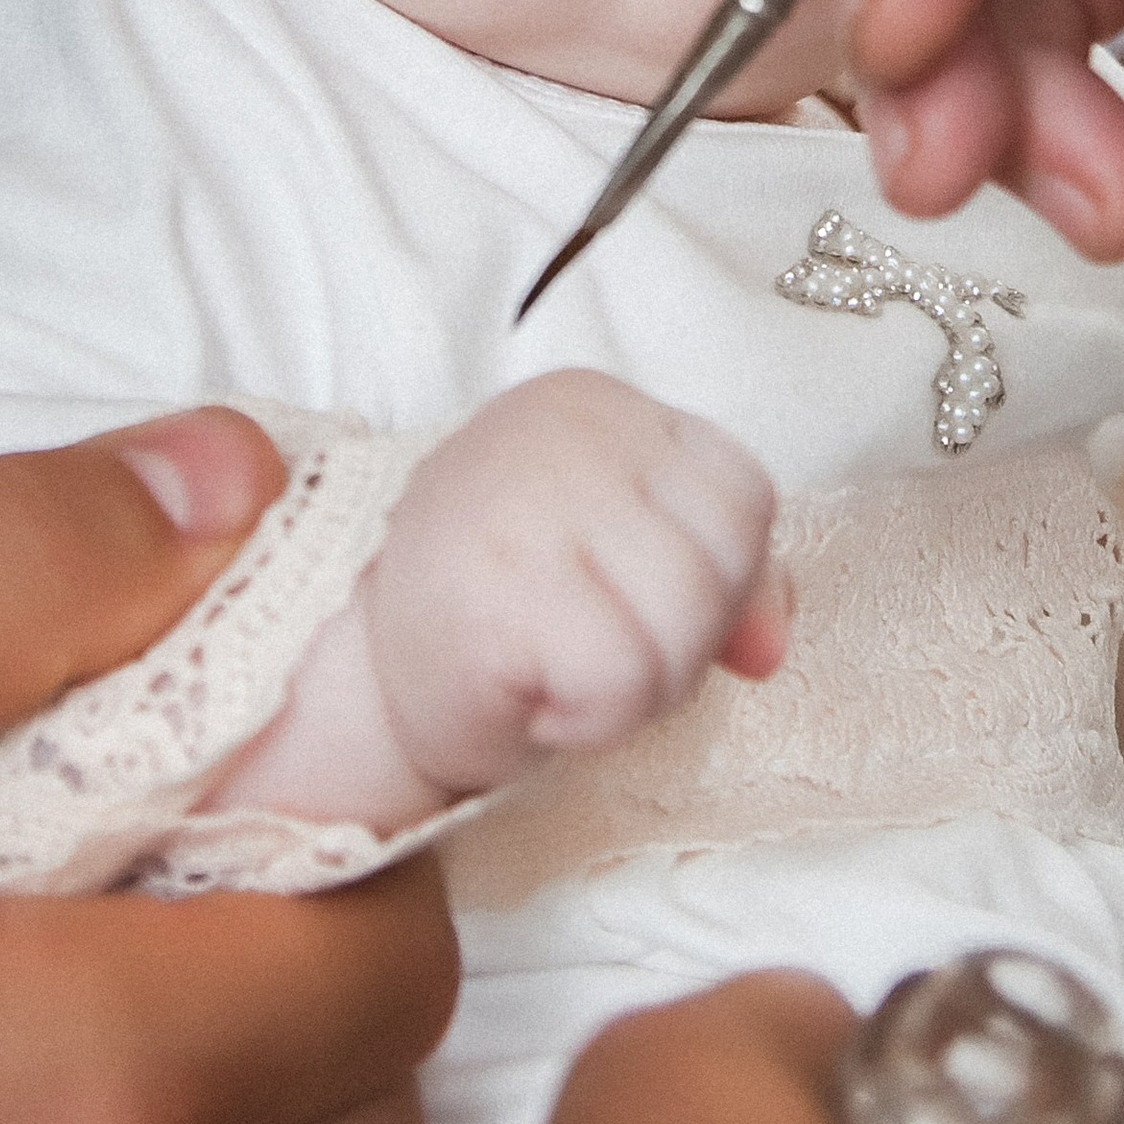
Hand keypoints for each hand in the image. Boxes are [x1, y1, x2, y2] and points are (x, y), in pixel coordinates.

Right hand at [0, 413, 456, 1123]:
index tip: (248, 767)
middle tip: (143, 867)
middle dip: (313, 967)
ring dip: (236, 1116)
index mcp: (72, 1086)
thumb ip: (4, 576)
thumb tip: (238, 490)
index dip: (354, 833)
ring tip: (40, 998)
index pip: (396, 954)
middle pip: (370, 1110)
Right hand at [233, 375, 784, 831]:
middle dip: (677, 644)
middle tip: (583, 649)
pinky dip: (591, 719)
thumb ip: (723, 579)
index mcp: (595, 404)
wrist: (352, 682)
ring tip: (557, 673)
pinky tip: (531, 697)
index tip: (624, 604)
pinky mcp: (491, 592)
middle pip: (721, 565)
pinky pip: (622, 682)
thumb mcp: (623, 567)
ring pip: (684, 628)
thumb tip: (771, 650)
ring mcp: (521, 504)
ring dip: (636, 690)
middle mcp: (558, 430)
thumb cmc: (502, 619)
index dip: (716, 582)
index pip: (743, 497)